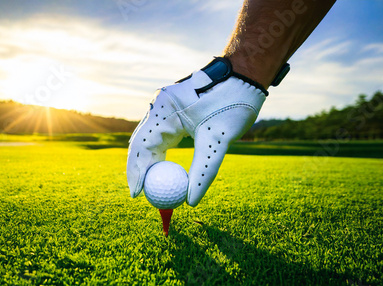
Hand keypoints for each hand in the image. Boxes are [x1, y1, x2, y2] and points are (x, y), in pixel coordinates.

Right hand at [127, 57, 266, 206]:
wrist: (246, 76)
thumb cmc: (234, 102)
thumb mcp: (218, 140)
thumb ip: (203, 171)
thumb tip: (190, 201)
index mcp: (164, 109)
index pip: (141, 145)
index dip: (136, 172)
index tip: (137, 194)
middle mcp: (159, 106)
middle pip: (141, 143)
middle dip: (140, 170)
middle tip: (141, 194)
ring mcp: (165, 107)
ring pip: (150, 140)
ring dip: (150, 162)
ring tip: (150, 186)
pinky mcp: (174, 110)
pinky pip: (162, 136)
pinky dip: (161, 154)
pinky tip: (163, 170)